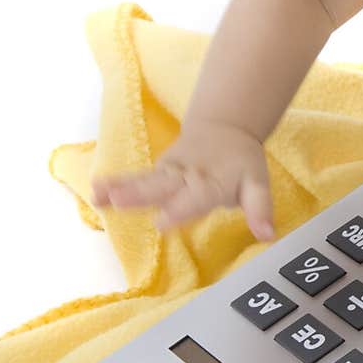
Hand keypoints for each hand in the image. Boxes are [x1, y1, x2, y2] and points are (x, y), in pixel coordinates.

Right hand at [90, 119, 275, 239]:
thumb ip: (260, 209)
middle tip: (118, 201)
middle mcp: (185, 176)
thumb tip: (268, 234)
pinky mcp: (157, 170)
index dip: (179, 209)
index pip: (194, 197)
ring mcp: (168, 171)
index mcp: (210, 182)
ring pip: (144, 180)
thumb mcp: (258, 184)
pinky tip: (94, 193)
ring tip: (98, 196)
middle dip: (139, 194)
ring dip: (120, 188)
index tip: (161, 221)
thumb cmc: (241, 163)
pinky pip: (136, 178)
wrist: (225, 128)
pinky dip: (114, 184)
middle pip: (162, 185)